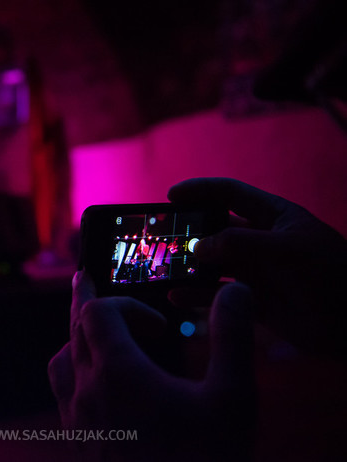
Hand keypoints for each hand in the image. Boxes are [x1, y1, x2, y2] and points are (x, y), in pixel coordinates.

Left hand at [48, 272, 255, 461]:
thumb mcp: (232, 399)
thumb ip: (233, 339)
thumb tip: (237, 292)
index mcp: (118, 373)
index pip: (99, 312)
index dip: (126, 305)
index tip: (159, 327)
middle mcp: (88, 392)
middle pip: (74, 330)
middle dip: (84, 302)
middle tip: (84, 278)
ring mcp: (78, 421)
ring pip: (61, 362)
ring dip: (76, 341)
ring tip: (88, 334)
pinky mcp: (78, 445)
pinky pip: (62, 396)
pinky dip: (73, 374)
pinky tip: (90, 384)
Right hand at [167, 177, 346, 355]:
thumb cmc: (330, 275)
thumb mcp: (285, 249)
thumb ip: (239, 243)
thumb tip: (198, 246)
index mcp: (275, 216)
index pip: (230, 194)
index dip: (200, 191)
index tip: (171, 196)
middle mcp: (262, 241)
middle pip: (216, 229)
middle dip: (189, 232)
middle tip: (160, 237)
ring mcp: (258, 270)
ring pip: (213, 263)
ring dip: (190, 265)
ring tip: (164, 268)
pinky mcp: (255, 299)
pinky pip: (218, 293)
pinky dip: (197, 294)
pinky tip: (177, 295)